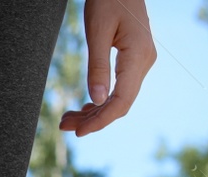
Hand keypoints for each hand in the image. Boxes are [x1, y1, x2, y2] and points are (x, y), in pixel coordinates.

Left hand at [58, 0, 155, 136]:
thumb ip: (98, 66)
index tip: (79, 132)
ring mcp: (141, 62)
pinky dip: (101, 100)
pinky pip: (120, 88)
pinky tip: (84, 108)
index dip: (101, 120)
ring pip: (120, 98)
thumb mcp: (97, 32)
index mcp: (137, 56)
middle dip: (93, 119)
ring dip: (95, 112)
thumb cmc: (108, 0)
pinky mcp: (134, 60)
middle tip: (63, 125)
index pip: (122, 100)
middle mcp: (144, 62)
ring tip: (67, 120)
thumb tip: (96, 100)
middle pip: (120, 103)